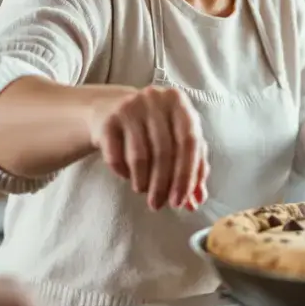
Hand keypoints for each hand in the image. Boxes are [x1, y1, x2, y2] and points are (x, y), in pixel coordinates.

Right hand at [87, 86, 208, 210]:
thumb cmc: (154, 129)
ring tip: (143, 190)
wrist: (111, 109)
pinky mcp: (108, 120)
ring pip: (140, 156)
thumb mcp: (177, 140)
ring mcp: (130, 107)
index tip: (181, 201)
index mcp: (179, 103)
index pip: (190, 142)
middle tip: (159, 205)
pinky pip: (116, 157)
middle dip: (162, 185)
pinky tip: (128, 176)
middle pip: (164, 151)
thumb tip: (196, 201)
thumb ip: (192, 168)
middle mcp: (156, 100)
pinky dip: (124, 173)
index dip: (187, 175)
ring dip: (143, 182)